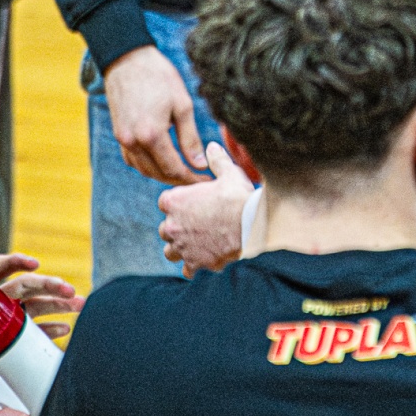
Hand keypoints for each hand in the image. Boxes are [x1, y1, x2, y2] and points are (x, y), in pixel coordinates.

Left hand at [0, 253, 81, 393]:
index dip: (16, 263)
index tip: (35, 264)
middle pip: (23, 288)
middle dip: (48, 287)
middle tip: (69, 291)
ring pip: (31, 310)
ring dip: (55, 306)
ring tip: (77, 305)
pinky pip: (26, 338)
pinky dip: (46, 333)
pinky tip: (62, 331)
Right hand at [103, 45, 208, 182]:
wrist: (127, 60)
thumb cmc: (159, 77)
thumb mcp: (182, 105)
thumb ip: (190, 138)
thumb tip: (200, 164)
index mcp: (151, 135)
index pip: (174, 169)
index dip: (192, 179)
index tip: (207, 180)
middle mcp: (133, 142)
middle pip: (158, 174)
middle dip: (180, 180)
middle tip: (199, 179)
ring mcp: (122, 140)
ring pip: (144, 170)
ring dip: (163, 175)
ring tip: (184, 172)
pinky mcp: (118, 135)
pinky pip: (133, 160)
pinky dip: (148, 165)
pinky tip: (163, 161)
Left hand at [157, 143, 251, 272]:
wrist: (250, 225)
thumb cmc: (238, 197)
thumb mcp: (228, 173)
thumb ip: (216, 160)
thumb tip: (212, 146)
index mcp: (175, 201)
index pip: (165, 202)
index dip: (178, 202)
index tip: (191, 203)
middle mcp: (172, 225)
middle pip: (165, 228)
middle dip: (177, 227)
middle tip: (197, 224)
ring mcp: (182, 247)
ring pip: (171, 251)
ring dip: (181, 248)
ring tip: (198, 244)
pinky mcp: (194, 263)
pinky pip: (187, 269)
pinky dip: (194, 266)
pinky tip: (207, 260)